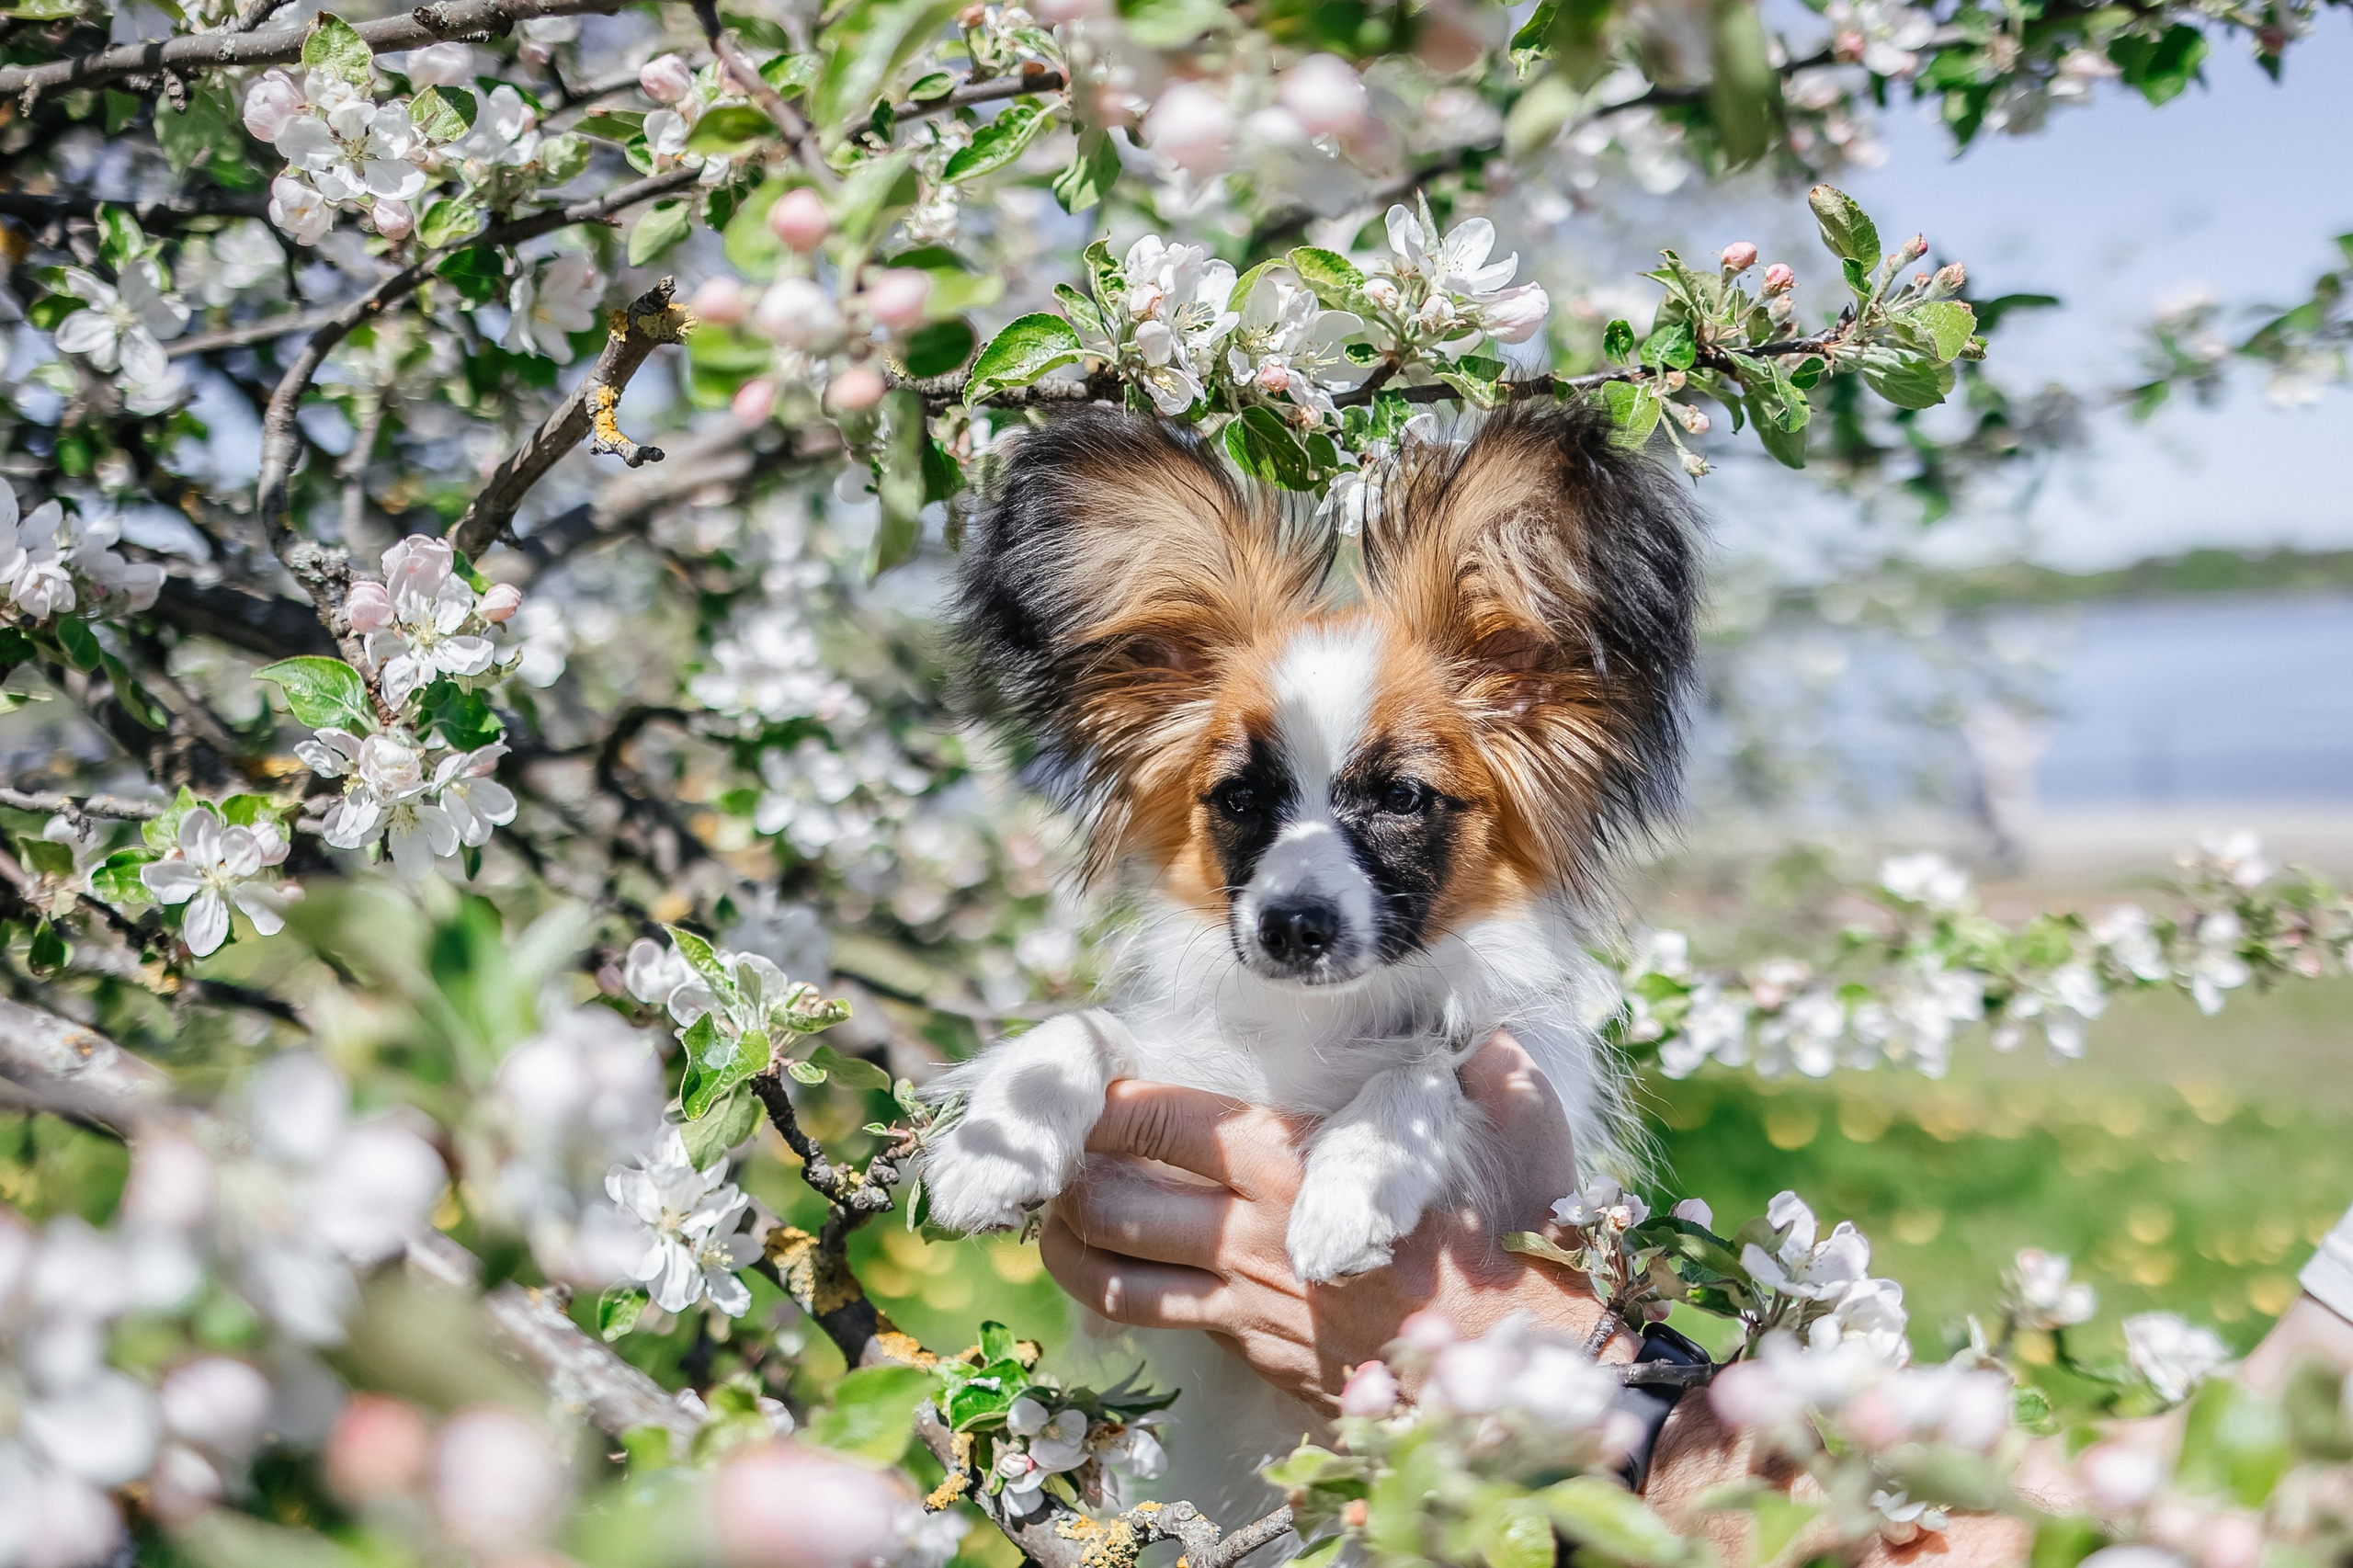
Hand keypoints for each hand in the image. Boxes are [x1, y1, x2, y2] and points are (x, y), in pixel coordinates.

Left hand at [1039, 1033, 1625, 1412]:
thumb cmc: (1511, 1246)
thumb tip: (1491, 1036)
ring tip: (1053, 1220)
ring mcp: (1244, 1304)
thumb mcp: (1515, 1138)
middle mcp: (1250, 1233)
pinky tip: (1117, 1273)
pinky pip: (1164, 1322)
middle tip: (1051, 1153)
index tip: (1082, 1085)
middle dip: (1064, 1176)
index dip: (1101, 1101)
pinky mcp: (1252, 1354)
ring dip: (1066, 1247)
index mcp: (1291, 1163)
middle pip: (1111, 1201)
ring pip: (1115, 1278)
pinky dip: (1123, 1296)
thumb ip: (1491, 1074)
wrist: (1516, 1368)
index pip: (1158, 1121)